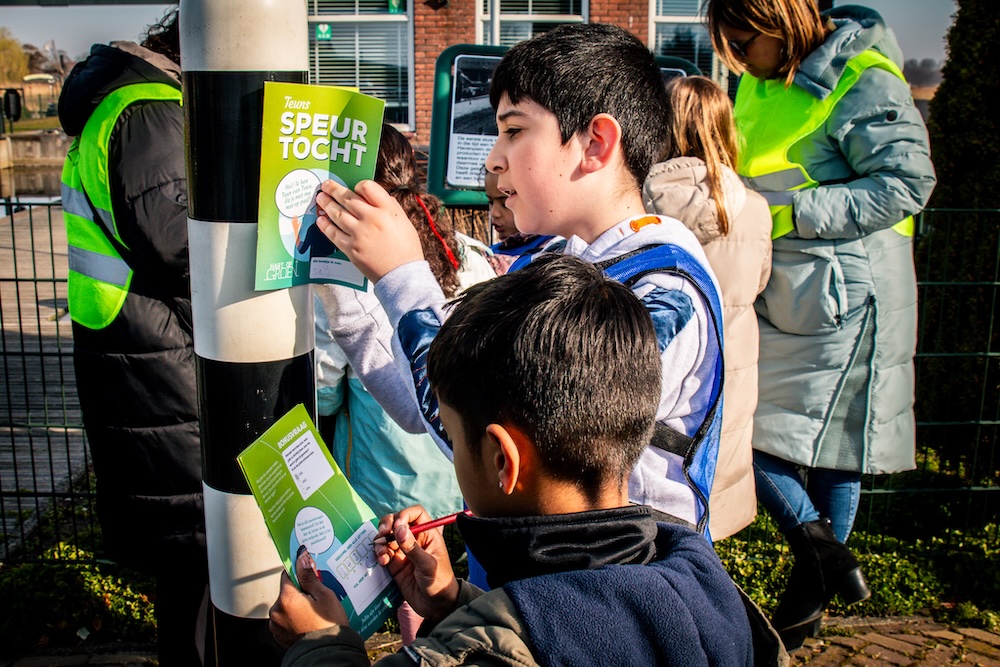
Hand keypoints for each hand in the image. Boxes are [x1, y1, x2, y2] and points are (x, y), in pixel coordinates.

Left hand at [268, 550, 348, 647]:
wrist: (328, 652)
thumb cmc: (328, 624)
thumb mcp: (324, 596)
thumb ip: (309, 577)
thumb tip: (301, 559)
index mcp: (286, 598)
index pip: (287, 574)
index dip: (299, 572)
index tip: (308, 572)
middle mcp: (276, 611)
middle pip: (286, 590)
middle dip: (300, 591)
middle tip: (316, 598)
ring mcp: (276, 624)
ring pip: (285, 604)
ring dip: (296, 604)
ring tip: (314, 611)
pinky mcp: (278, 634)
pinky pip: (284, 618)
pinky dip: (293, 616)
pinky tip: (308, 620)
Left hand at [315, 179, 423, 281]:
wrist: (402, 275)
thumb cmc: (406, 249)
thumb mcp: (404, 222)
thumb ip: (389, 207)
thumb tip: (373, 197)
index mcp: (387, 211)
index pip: (368, 187)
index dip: (359, 186)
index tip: (355, 188)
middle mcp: (372, 219)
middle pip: (347, 198)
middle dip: (334, 189)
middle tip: (325, 185)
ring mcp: (359, 234)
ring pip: (337, 214)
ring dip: (326, 204)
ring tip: (320, 198)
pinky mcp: (351, 248)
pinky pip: (333, 233)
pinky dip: (325, 225)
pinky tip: (321, 219)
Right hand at [375, 505, 459, 623]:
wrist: (435, 606)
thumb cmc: (439, 582)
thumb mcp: (428, 565)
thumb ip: (413, 548)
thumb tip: (399, 529)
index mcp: (427, 534)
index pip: (415, 514)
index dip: (405, 515)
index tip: (397, 525)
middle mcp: (414, 539)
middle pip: (397, 521)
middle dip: (387, 524)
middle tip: (382, 533)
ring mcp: (403, 551)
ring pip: (387, 536)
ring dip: (380, 541)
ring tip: (382, 553)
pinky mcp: (394, 563)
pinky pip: (383, 552)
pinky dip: (379, 554)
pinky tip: (382, 561)